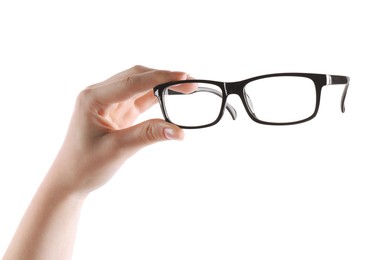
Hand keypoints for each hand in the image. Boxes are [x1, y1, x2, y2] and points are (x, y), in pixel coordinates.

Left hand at [48, 65, 187, 196]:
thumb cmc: (85, 165)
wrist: (70, 180)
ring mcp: (109, 102)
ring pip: (140, 86)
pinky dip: (157, 98)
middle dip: (164, 78)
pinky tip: (172, 97)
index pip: (132, 82)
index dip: (160, 78)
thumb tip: (179, 130)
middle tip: (190, 83)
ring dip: (162, 86)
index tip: (183, 77)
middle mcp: (99, 94)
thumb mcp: (117, 150)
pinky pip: (140, 99)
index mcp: (93, 98)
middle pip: (137, 77)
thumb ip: (147, 135)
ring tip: (186, 88)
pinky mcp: (117, 112)